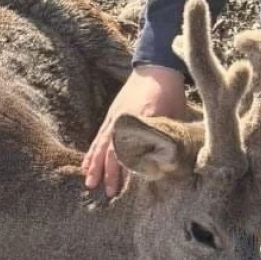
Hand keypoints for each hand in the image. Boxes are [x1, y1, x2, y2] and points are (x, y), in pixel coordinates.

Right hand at [82, 65, 188, 196]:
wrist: (156, 66)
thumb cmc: (170, 92)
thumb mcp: (174, 114)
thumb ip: (167, 136)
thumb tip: (167, 160)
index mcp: (142, 119)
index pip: (131, 147)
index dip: (128, 168)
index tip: (127, 186)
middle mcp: (123, 119)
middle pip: (112, 149)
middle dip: (109, 173)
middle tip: (109, 193)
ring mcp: (114, 117)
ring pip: (101, 145)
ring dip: (95, 166)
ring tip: (91, 184)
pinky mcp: (111, 115)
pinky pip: (98, 137)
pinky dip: (92, 152)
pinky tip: (86, 165)